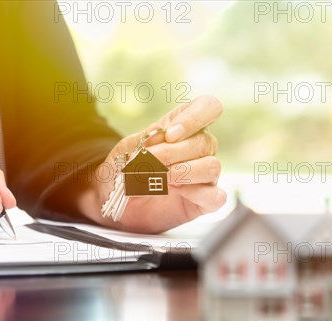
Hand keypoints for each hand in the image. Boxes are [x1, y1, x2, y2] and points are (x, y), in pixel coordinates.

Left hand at [82, 95, 226, 232]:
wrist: (114, 201)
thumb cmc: (123, 169)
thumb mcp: (126, 149)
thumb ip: (146, 140)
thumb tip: (165, 135)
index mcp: (184, 127)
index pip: (209, 107)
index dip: (194, 118)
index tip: (170, 135)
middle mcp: (200, 149)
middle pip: (206, 142)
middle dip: (172, 153)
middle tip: (148, 163)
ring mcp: (205, 176)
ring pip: (212, 167)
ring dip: (183, 172)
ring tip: (160, 179)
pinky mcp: (205, 200)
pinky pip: (217, 196)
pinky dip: (198, 194)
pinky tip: (178, 193)